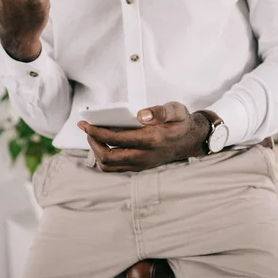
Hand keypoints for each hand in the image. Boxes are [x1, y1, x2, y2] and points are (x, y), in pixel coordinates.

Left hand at [77, 102, 210, 172]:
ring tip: (93, 135)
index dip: (97, 132)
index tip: (86, 124)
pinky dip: (104, 157)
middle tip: (87, 128)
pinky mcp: (139, 167)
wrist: (191, 140)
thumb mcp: (176, 110)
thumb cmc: (180, 122)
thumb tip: (141, 115)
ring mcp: (141, 164)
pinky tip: (103, 142)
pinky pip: (115, 167)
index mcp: (151, 140)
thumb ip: (160, 111)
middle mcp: (144, 155)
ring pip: (109, 166)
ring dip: (97, 151)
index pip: (116, 139)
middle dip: (92, 142)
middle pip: (108, 157)